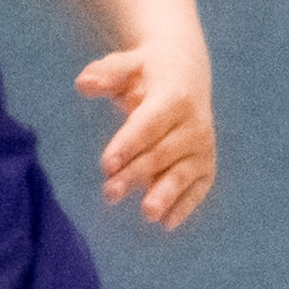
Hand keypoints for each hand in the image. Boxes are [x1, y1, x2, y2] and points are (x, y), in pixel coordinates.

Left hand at [78, 38, 213, 226]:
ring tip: (147, 213)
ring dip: (165, 194)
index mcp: (174, 98)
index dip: (128, 144)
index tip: (106, 164)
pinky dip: (185, 205)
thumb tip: (83, 83)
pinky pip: (198, 187)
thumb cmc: (144, 71)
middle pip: (161, 154)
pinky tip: (167, 224)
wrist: (185, 73)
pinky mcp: (206, 165)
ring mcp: (203, 147)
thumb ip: (106, 73)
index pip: (148, 125)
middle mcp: (194, 124)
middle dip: (135, 174)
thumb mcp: (125, 64)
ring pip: (181, 173)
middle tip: (109, 193)